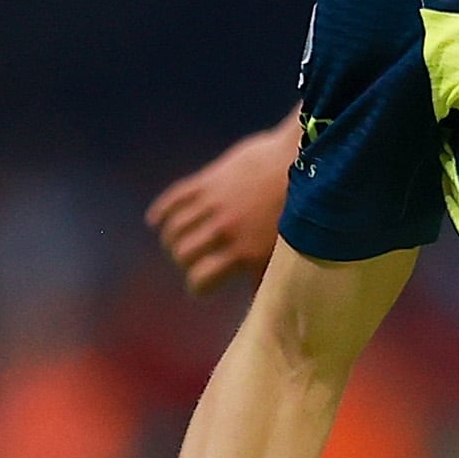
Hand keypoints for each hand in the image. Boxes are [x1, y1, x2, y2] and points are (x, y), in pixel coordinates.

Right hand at [147, 123, 297, 295]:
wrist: (303, 158)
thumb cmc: (302, 209)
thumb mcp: (289, 247)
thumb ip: (268, 272)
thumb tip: (262, 299)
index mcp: (246, 252)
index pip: (201, 280)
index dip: (198, 286)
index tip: (201, 285)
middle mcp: (225, 230)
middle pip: (183, 255)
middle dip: (184, 262)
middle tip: (192, 261)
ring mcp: (213, 204)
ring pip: (174, 229)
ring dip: (171, 239)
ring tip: (177, 242)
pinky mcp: (207, 181)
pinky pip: (174, 198)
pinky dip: (161, 211)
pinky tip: (155, 221)